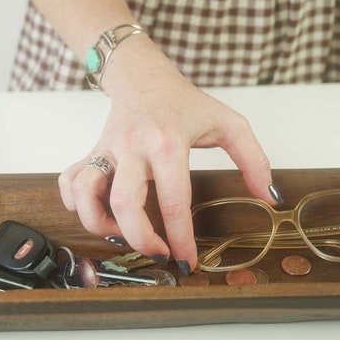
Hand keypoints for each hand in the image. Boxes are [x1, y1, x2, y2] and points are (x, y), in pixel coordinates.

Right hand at [58, 41, 277, 272]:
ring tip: (122, 234)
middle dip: (140, 239)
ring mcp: (106, 150)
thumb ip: (254, 160)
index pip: (174, 199)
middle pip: (125, 204)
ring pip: (86, 194)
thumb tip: (270, 198)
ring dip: (100, 224)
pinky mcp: (90, 153)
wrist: (143, 78)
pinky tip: (96, 212)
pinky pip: (69, 182)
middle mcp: (132, 147)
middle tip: (158, 253)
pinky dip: (74, 204)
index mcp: (168, 142)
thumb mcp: (227, 124)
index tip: (187, 261)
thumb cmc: (184, 104)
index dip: (181, 237)